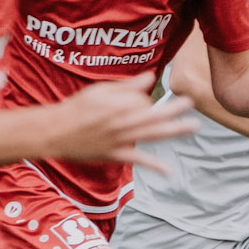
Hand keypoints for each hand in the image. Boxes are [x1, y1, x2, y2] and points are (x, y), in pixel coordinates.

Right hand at [48, 73, 193, 166]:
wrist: (56, 132)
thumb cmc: (76, 109)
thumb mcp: (100, 91)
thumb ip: (126, 86)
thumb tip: (149, 77)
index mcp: (119, 104)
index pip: (143, 100)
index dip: (145, 99)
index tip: (141, 100)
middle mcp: (122, 121)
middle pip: (155, 114)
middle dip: (175, 108)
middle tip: (191, 102)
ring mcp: (120, 139)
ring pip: (152, 134)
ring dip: (175, 130)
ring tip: (193, 126)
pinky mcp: (115, 154)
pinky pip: (137, 160)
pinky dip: (153, 165)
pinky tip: (168, 171)